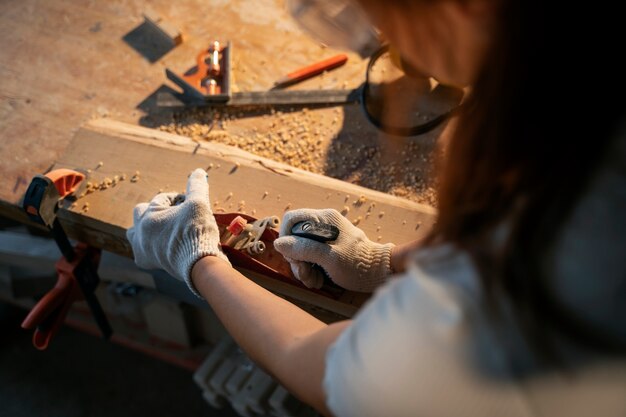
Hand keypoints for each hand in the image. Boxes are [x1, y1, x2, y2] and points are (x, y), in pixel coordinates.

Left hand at [126, 169, 229, 296]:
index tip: (190, 202)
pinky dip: (149, 247)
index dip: (178, 198)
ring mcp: (142, 248)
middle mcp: (141, 231)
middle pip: (140, 212)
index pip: (162, 198)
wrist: (198, 264)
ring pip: (134, 233)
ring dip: (146, 227)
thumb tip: (199, 172)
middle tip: (174, 213)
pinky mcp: (149, 262)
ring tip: (162, 228)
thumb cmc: (196, 232)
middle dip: (156, 209)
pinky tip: (160, 246)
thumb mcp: (199, 204)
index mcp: (150, 215)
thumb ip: (197, 186)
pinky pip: (141, 252)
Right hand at [273, 208, 394, 291]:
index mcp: (323, 219)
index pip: (291, 219)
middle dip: (296, 259)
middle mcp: (322, 224)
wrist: (379, 273)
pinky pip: (310, 257)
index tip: (293, 257)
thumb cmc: (357, 265)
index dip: (286, 238)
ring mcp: (325, 237)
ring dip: (303, 268)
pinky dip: (311, 270)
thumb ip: (304, 248)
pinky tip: (319, 280)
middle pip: (294, 237)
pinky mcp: (327, 249)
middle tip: (305, 274)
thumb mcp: (329, 258)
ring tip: (314, 281)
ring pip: (300, 250)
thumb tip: (279, 243)